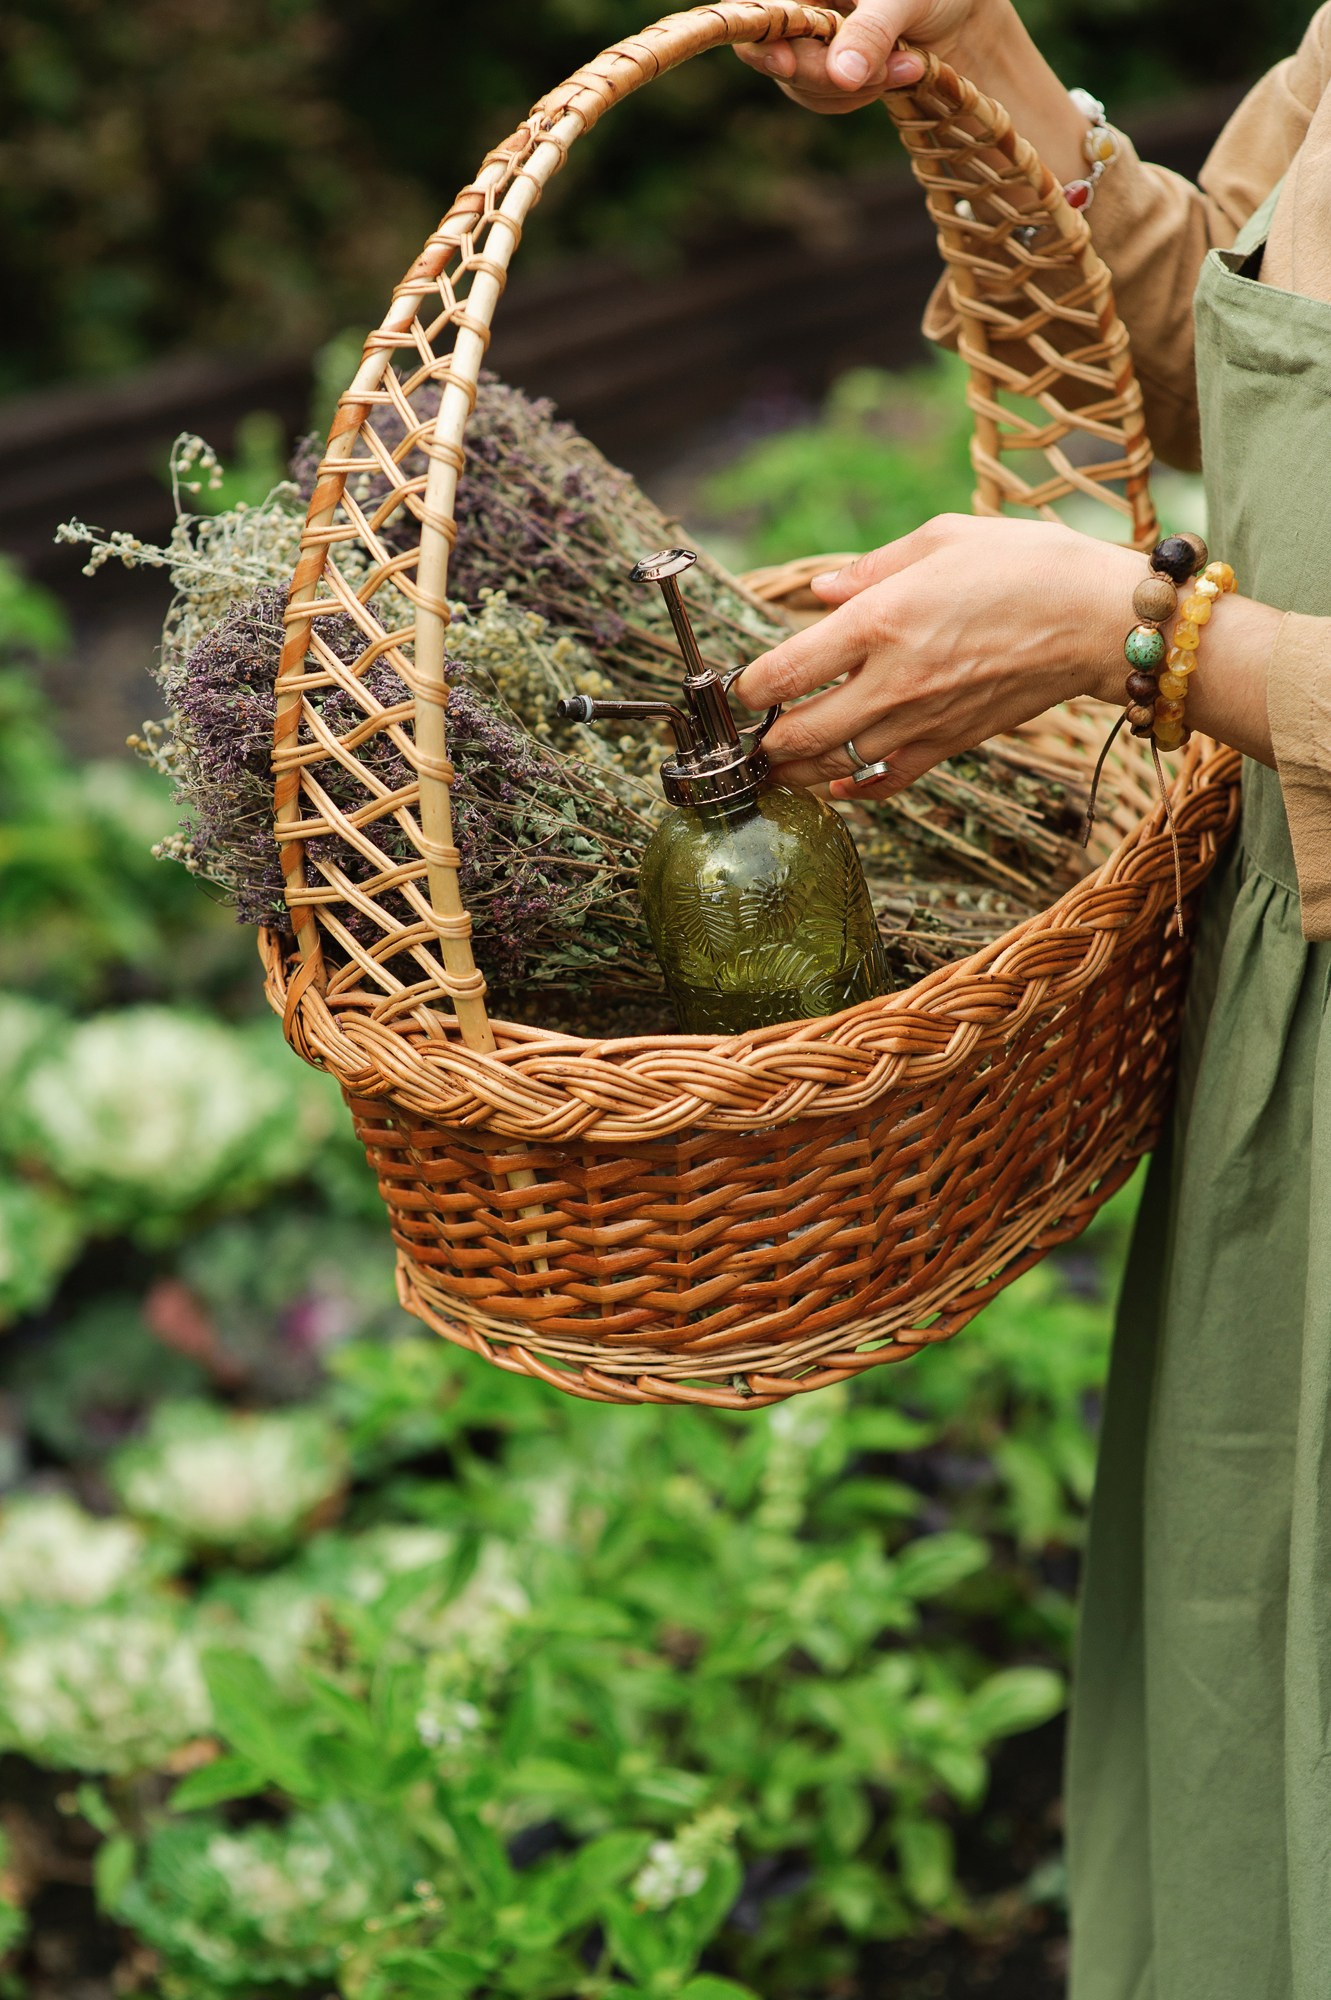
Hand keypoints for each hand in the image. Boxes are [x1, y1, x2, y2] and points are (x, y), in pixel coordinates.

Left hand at [733, 515, 1137, 798]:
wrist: (1097, 619)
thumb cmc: (1025, 564)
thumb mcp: (941, 539)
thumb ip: (870, 569)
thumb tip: (819, 592)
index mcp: (880, 621)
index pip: (787, 671)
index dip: (748, 689)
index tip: (739, 689)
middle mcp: (892, 680)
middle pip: (800, 732)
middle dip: (762, 741)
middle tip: (745, 738)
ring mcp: (920, 720)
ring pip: (835, 766)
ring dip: (795, 772)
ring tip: (772, 769)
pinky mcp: (949, 744)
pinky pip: (887, 782)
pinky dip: (854, 791)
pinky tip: (835, 787)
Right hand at [734, 0, 986, 110]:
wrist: (961, 10)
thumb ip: (872, 32)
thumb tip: (840, 75)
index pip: (756, 10)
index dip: (762, 39)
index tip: (787, 63)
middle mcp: (798, 5)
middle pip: (776, 55)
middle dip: (829, 74)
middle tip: (890, 68)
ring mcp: (808, 40)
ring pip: (801, 85)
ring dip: (856, 89)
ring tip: (910, 65)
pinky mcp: (826, 69)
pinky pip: (825, 98)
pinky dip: (862, 95)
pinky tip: (899, 73)